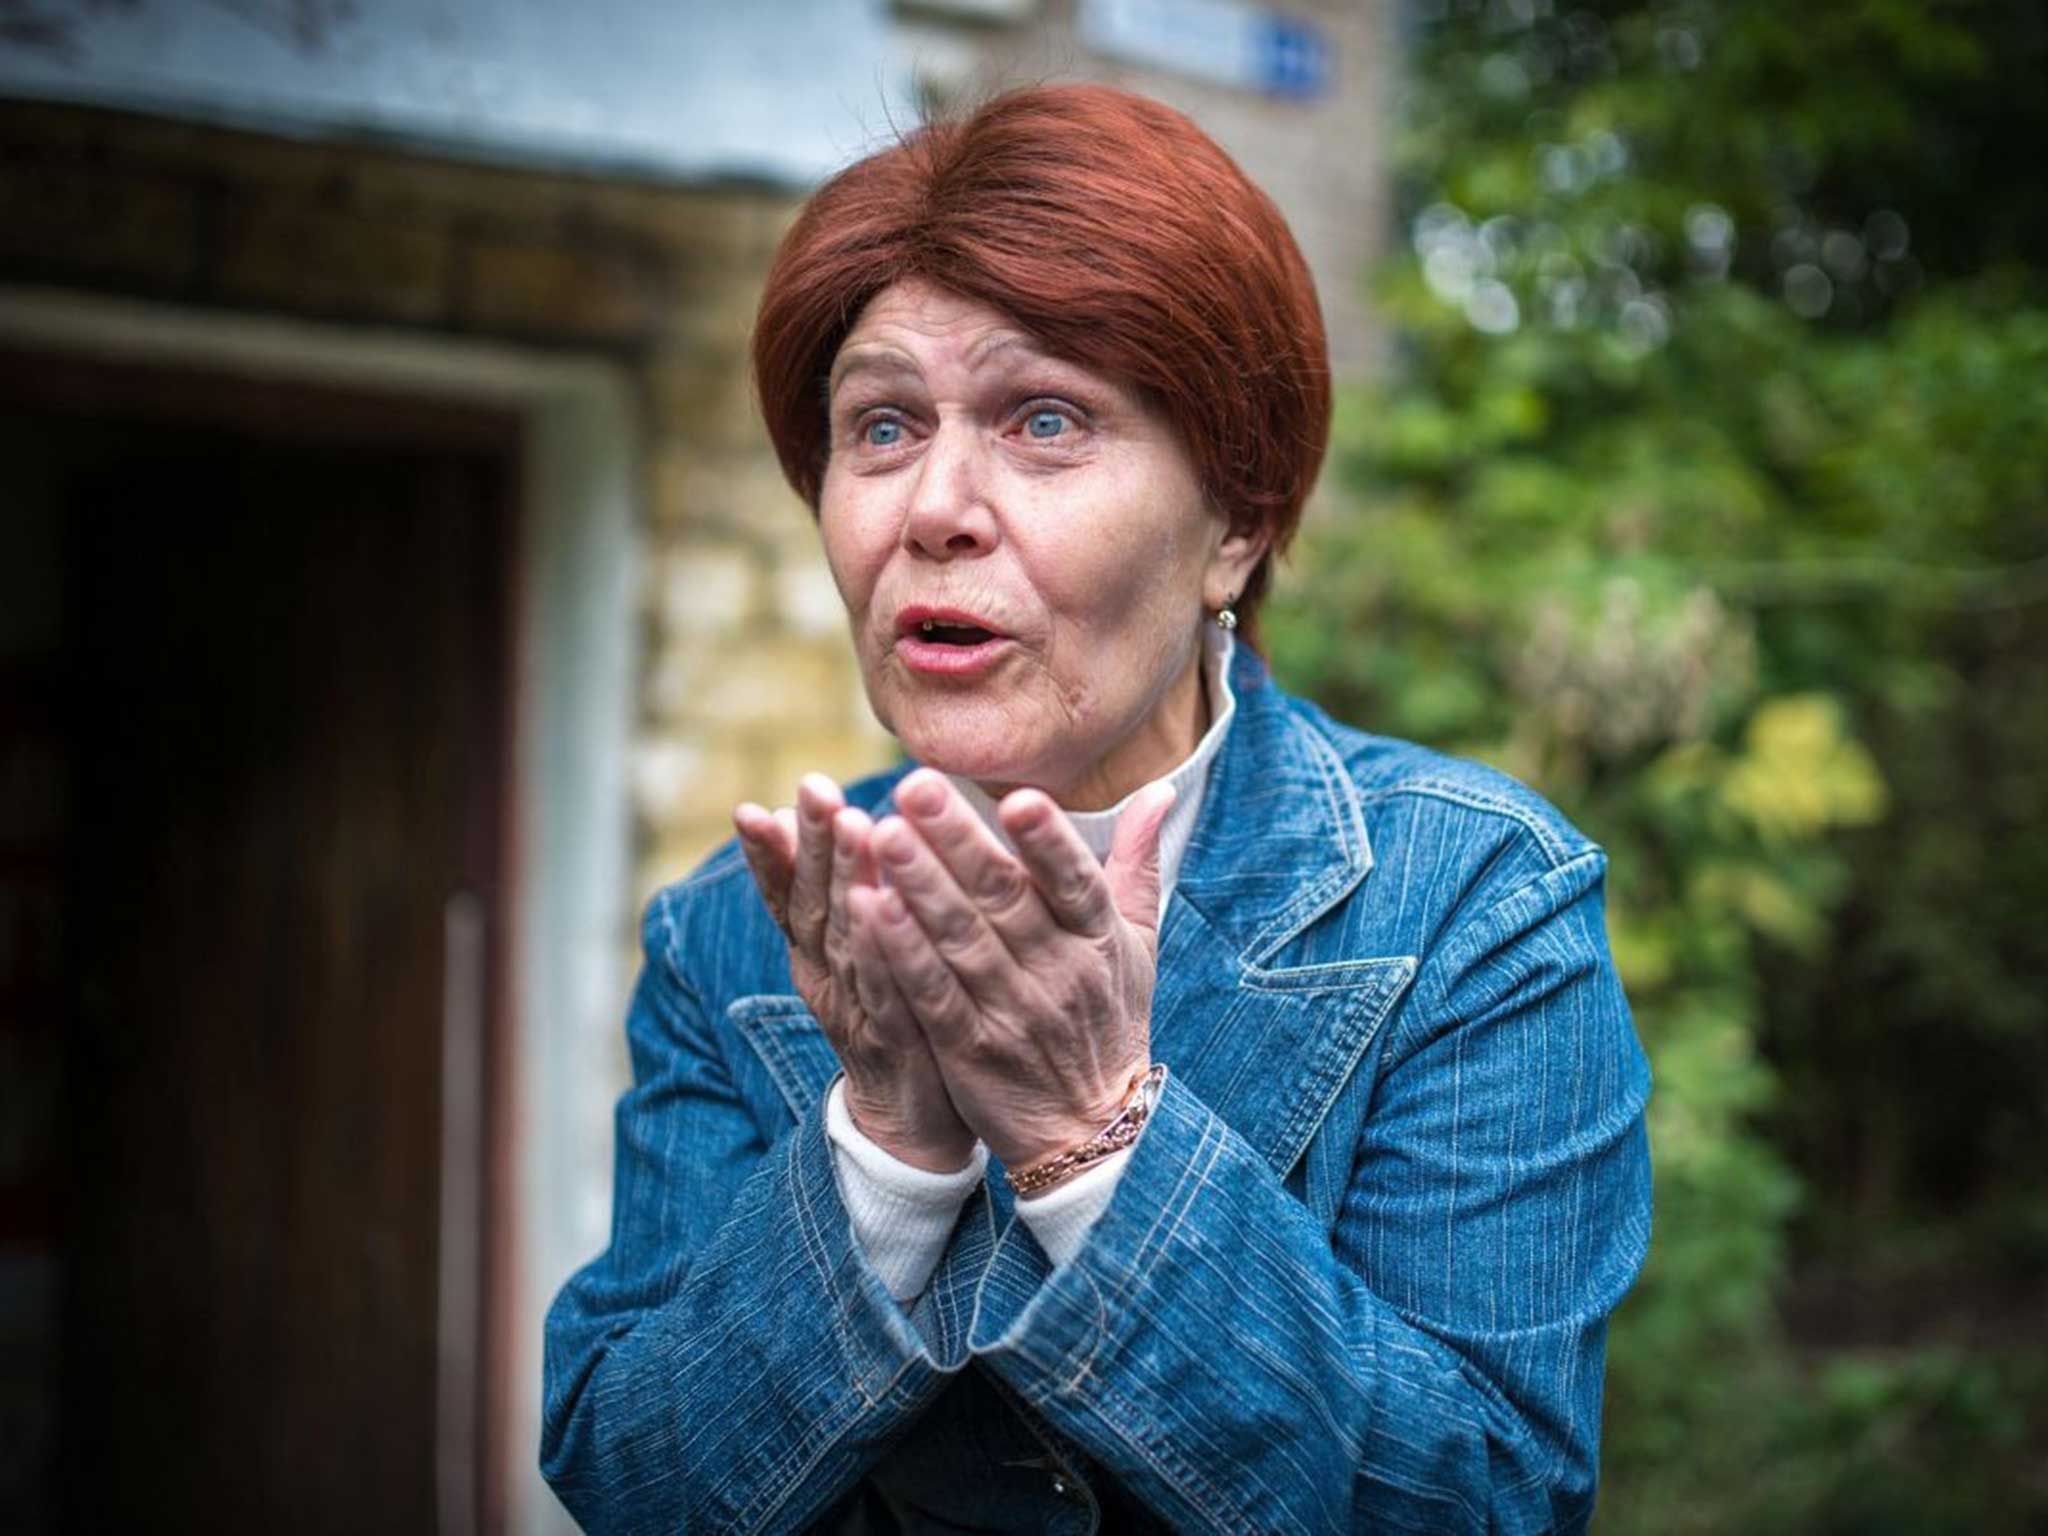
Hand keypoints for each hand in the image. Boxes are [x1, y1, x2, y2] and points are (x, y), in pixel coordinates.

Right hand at [734, 775, 974, 1170]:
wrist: (913, 1123)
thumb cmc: (891, 1018)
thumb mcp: (854, 954)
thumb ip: (834, 892)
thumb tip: (804, 819)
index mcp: (814, 956)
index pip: (786, 897)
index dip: (768, 855)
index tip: (754, 807)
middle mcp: (824, 980)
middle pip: (811, 906)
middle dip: (812, 844)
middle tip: (814, 787)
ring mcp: (856, 1011)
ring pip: (846, 939)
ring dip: (847, 880)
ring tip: (854, 824)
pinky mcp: (894, 1041)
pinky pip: (883, 989)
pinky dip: (879, 948)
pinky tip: (881, 909)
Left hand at [844, 768, 1172, 1172]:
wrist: (1090, 1130)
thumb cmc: (1109, 1018)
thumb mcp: (1137, 943)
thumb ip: (1138, 861)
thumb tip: (1159, 787)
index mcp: (1099, 940)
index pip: (1076, 882)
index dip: (1049, 843)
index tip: (1019, 797)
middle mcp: (1059, 973)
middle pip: (1005, 900)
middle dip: (958, 841)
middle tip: (916, 786)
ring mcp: (1012, 1013)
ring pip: (962, 941)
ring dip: (919, 887)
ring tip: (882, 835)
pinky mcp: (968, 1048)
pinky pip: (931, 995)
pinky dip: (900, 954)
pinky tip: (869, 911)